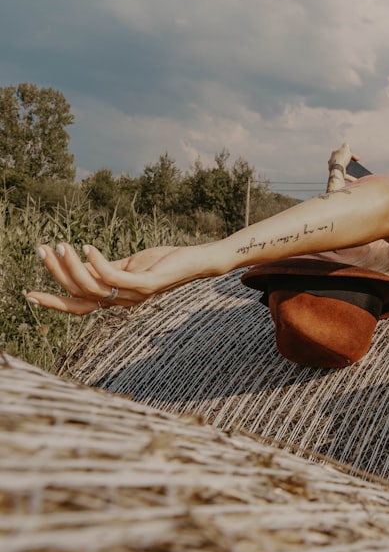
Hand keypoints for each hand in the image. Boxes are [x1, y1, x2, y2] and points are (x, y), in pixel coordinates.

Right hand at [25, 243, 190, 315]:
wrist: (197, 261)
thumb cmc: (163, 261)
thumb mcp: (128, 265)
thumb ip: (104, 268)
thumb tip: (77, 262)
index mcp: (115, 298)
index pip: (78, 305)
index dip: (53, 302)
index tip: (28, 294)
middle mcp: (122, 301)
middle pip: (79, 294)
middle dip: (56, 274)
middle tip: (42, 250)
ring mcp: (134, 295)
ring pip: (92, 287)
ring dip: (72, 266)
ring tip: (61, 245)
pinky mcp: (147, 284)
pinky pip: (114, 278)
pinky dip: (97, 263)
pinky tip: (87, 246)